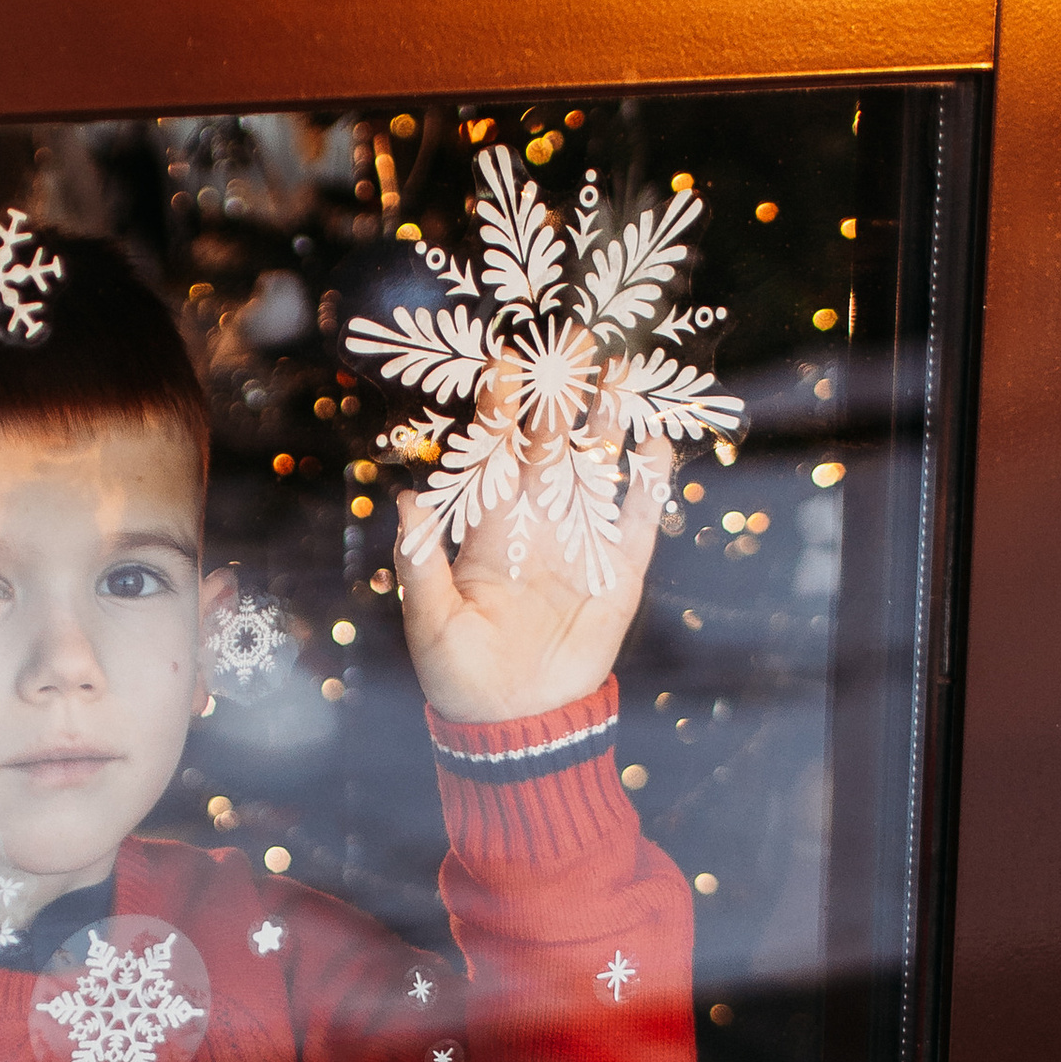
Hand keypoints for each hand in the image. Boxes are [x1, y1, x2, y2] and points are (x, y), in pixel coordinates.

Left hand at [398, 367, 671, 724]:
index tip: (503, 361)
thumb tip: (405, 500)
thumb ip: (421, 561)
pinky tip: (655, 441)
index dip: (499, 408)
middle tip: (572, 338)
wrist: (516, 724)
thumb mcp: (430, 620)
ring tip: (620, 372)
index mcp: (489, 526)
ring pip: (597, 468)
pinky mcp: (619, 573)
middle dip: (560, 393)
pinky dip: (649, 483)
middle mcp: (537, 522)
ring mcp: (580, 543)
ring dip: (607, 423)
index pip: (495, 452)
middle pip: (551, 444)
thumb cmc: (460, 674)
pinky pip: (638, 520)